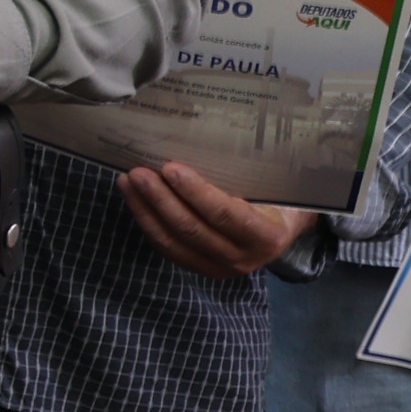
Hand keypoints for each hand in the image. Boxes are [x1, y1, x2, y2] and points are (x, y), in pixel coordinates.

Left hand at [119, 161, 317, 277]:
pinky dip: (148, 223)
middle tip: (139, 172)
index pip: (225, 214)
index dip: (195, 192)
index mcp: (267, 236)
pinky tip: (135, 201)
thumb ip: (246, 176)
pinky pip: (167, 248)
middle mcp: (243, 259)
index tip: (171, 168)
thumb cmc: (277, 199)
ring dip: (146, 210)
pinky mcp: (199, 269)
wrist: (282, 230)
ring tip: (128, 183)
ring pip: (173, 241)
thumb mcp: (272, 187)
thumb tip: (203, 143)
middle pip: (192, 229)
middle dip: (160, 199)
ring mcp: (219, 268)